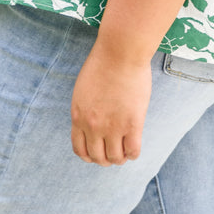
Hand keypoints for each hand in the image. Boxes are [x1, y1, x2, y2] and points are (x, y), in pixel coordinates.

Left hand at [71, 43, 151, 165]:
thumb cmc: (103, 64)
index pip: (80, 150)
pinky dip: (133, 154)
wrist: (119, 53)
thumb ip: (85, 109)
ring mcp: (112, 127)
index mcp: (78, 117)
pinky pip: (133, 151)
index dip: (89, 156)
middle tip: (113, 154)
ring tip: (125, 152)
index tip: (97, 153)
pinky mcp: (132, 124)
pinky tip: (134, 147)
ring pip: (115, 158)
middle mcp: (93, 126)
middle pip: (98, 157)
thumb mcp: (83, 90)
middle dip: (105, 160)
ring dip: (120, 158)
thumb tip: (92, 124)